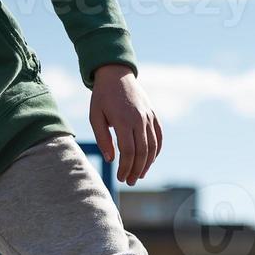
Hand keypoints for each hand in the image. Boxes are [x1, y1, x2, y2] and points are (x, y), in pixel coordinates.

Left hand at [90, 64, 160, 185]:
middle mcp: (138, 119)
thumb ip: (102, 138)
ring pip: (152, 147)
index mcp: (123, 120)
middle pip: (142, 152)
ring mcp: (148, 117)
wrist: (116, 74)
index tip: (120, 178)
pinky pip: (159, 137)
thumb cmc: (102, 97)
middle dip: (136, 170)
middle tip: (129, 181)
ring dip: (147, 164)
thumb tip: (111, 159)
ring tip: (139, 175)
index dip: (125, 168)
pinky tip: (150, 161)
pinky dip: (156, 151)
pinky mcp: (153, 115)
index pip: (128, 151)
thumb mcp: (95, 116)